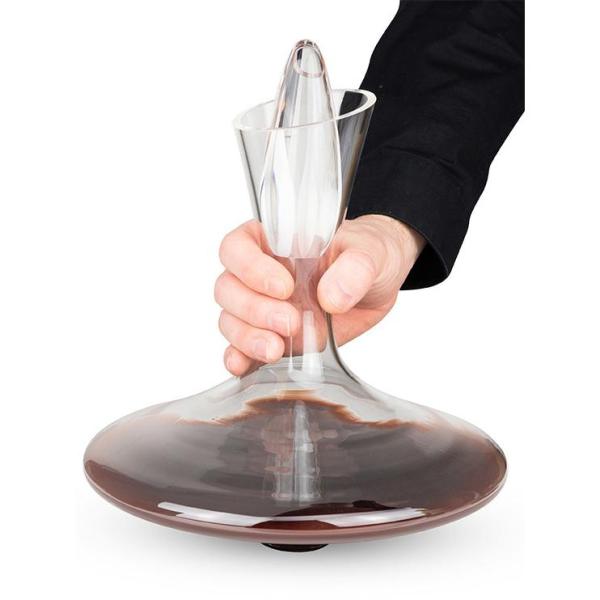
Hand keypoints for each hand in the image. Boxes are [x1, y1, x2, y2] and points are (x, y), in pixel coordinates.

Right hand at [215, 214, 424, 375]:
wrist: (379, 284)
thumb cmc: (368, 254)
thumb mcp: (371, 251)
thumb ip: (355, 268)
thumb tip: (331, 297)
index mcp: (273, 240)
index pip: (237, 247)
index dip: (250, 268)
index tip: (284, 286)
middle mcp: (258, 273)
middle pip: (228, 289)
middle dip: (254, 310)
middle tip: (290, 322)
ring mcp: (262, 307)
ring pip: (230, 321)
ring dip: (248, 338)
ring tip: (277, 349)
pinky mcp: (271, 336)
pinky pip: (241, 348)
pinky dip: (240, 358)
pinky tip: (246, 366)